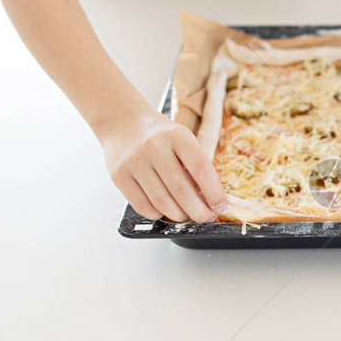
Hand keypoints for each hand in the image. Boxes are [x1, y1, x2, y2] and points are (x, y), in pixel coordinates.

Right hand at [99, 109, 226, 222]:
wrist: (121, 122)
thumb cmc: (159, 135)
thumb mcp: (181, 139)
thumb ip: (194, 165)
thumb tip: (209, 199)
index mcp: (177, 136)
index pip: (201, 168)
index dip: (214, 192)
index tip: (221, 206)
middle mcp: (155, 147)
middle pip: (181, 190)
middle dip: (198, 211)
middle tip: (206, 217)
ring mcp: (135, 162)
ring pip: (162, 202)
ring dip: (179, 215)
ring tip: (186, 215)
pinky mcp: (119, 176)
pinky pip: (142, 206)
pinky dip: (157, 214)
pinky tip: (164, 211)